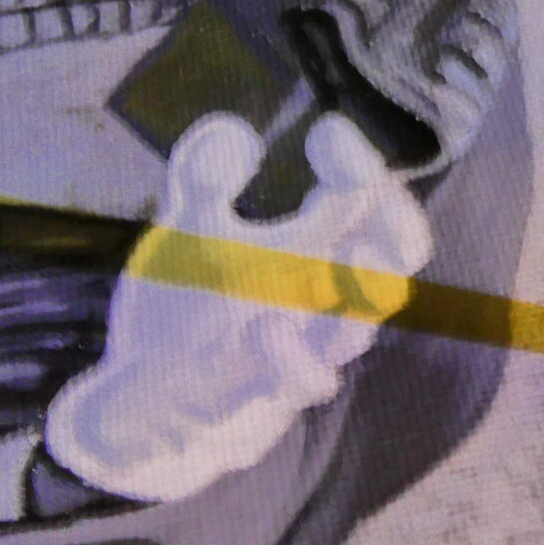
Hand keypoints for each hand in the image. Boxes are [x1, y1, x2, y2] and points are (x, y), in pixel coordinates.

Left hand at [45, 113, 434, 504]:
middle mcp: (314, 310)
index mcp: (308, 261)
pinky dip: (292, 361)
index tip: (326, 134)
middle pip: (390, 271)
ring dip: (358, 293)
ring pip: (352, 332)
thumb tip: (239, 130)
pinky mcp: (254, 399)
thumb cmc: (186, 317)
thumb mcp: (187, 236)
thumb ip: (203, 175)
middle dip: (394, 230)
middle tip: (366, 191)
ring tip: (349, 250)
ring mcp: (292, 358)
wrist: (149, 413)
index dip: (362, 168)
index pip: (369, 211)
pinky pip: (296, 386)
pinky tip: (267, 328)